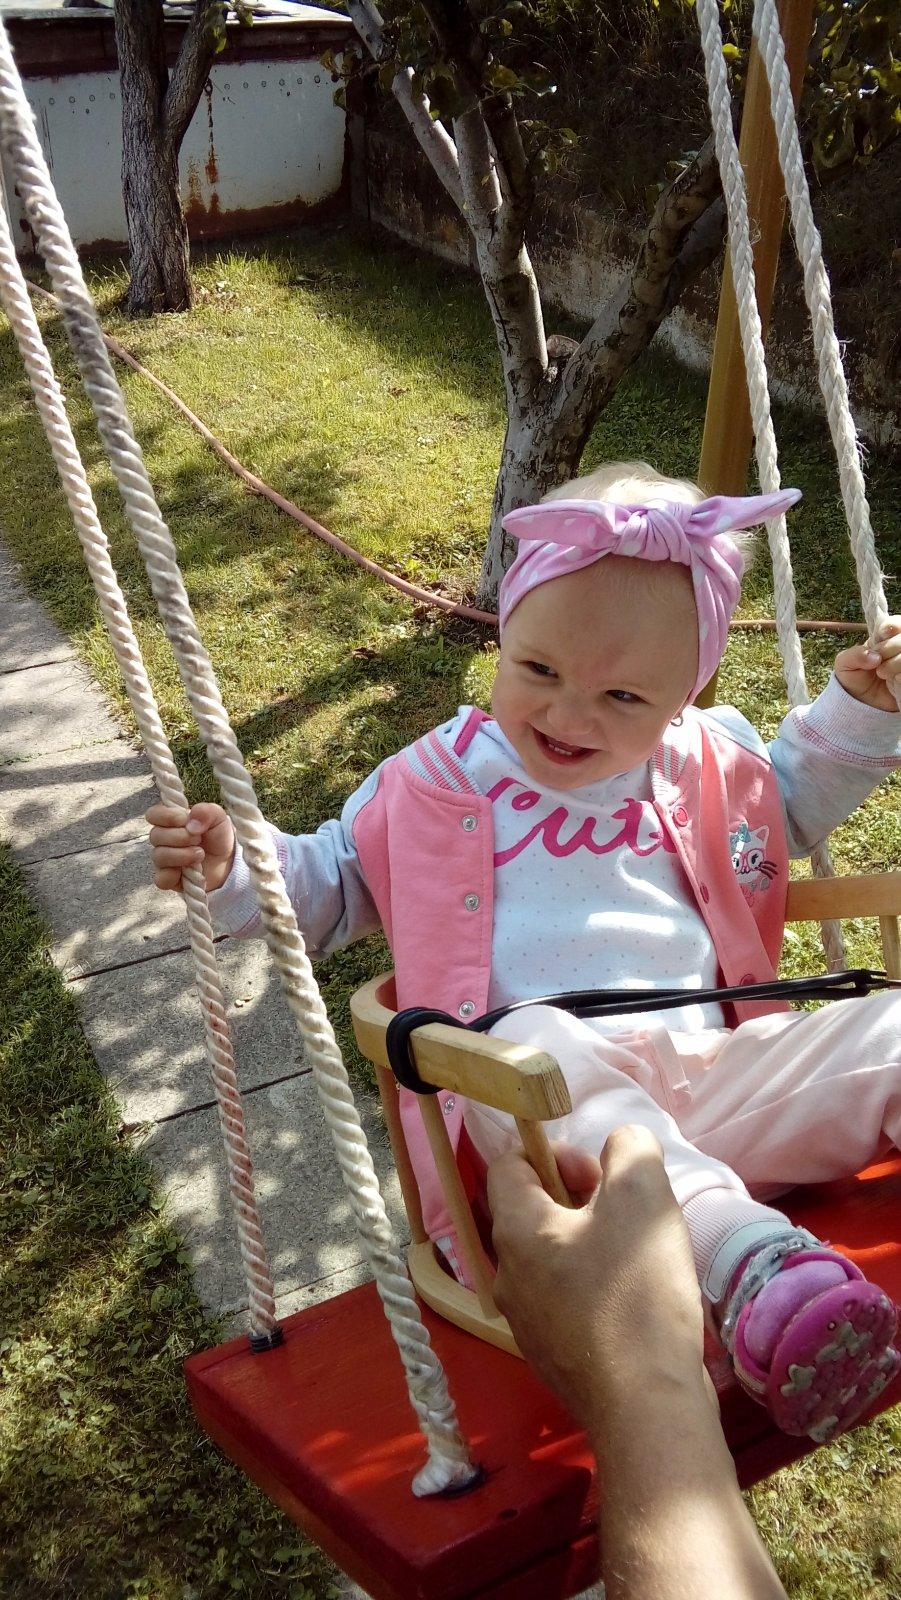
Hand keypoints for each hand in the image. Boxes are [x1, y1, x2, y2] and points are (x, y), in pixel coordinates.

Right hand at [145, 802, 234, 892]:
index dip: (167, 816)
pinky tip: (191, 872)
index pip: (153, 814)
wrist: (226, 863)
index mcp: (170, 821)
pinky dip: (175, 875)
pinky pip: (161, 878)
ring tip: (200, 854)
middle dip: (181, 837)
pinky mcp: (167, 879)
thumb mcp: (219, 818)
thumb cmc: (217, 837)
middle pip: (155, 835)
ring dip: (183, 855)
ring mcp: (163, 860)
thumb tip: (189, 821)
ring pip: (159, 856)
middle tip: (199, 839)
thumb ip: (206, 812)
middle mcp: (162, 839)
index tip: (185, 819)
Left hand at [488, 1127, 704, 1429]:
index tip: (599, 1173)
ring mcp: (526, 1324)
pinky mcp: (552, 1359)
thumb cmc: (637, 1292)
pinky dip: (595, 1288)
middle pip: (532, 1212)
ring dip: (591, 1243)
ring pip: (551, 1259)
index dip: (553, 1152)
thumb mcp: (643, 1196)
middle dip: (579, 1198)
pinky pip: (566, 1301)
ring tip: (638, 1256)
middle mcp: (508, 1276)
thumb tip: (620, 1146)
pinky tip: (637, 1303)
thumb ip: (629, 1150)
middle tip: (625, 1213)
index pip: (507, 1166)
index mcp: (515, 1231)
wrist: (646, 1408)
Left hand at [834, 618, 900, 711]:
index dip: (893, 625)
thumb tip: (874, 657)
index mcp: (886, 639)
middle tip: (878, 660)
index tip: (883, 633)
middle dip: (891, 646)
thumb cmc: (852, 678)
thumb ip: (854, 655)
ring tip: (882, 673)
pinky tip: (893, 681)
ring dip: (896, 662)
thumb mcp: (844, 664)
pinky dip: (900, 675)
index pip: (898, 624)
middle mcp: (899, 650)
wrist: (858, 704)